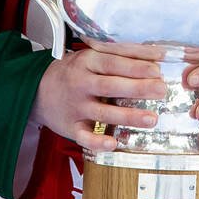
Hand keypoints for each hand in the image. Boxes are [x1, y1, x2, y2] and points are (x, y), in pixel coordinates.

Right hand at [30, 46, 165, 154]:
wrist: (37, 89)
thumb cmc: (73, 71)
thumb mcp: (91, 56)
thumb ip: (120, 55)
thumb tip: (156, 56)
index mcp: (87, 62)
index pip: (113, 63)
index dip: (134, 67)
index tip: (156, 71)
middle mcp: (81, 84)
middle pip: (111, 86)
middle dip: (137, 89)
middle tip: (161, 91)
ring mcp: (76, 107)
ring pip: (103, 113)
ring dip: (128, 116)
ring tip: (152, 118)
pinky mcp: (71, 127)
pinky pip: (84, 136)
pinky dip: (98, 142)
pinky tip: (113, 143)